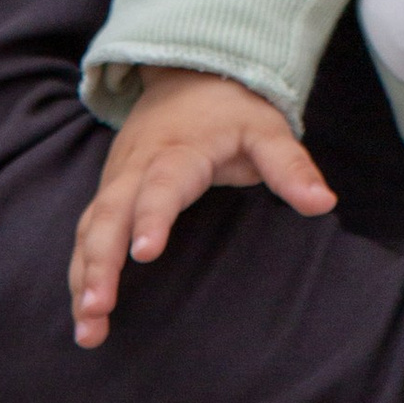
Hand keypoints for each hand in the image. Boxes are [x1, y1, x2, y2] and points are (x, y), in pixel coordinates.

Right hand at [69, 67, 335, 343]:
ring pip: (90, 229)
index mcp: (178, 151)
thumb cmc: (232, 111)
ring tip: (87, 327)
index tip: (144, 253)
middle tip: (97, 308)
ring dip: (83, 276)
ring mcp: (117, 181)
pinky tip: (85, 314)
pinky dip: (80, 272)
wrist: (188, 75)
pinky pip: (86, 234)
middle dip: (99, 261)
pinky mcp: (108, 194)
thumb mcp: (267, 130)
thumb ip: (290, 167)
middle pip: (109, 214)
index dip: (151, 217)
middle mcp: (137, 167)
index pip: (162, 186)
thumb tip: (324, 203)